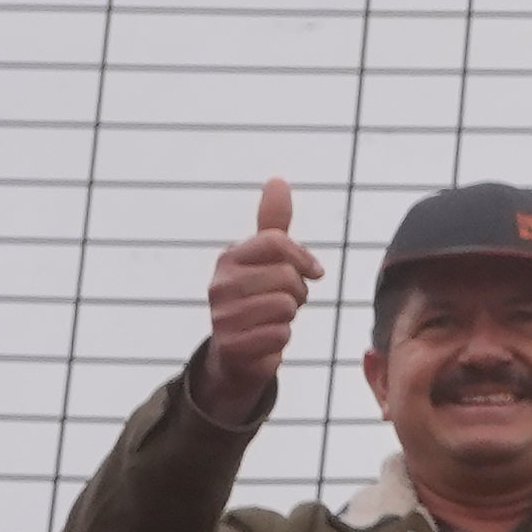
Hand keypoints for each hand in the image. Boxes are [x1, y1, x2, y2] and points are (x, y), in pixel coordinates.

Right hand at [198, 177, 321, 425]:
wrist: (238, 352)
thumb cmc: (258, 298)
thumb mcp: (266, 259)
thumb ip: (273, 222)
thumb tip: (277, 180)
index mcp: (229, 257)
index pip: (277, 242)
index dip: (304, 258)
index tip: (312, 271)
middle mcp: (219, 283)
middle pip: (287, 276)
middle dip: (298, 292)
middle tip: (285, 301)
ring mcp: (221, 315)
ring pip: (286, 305)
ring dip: (290, 316)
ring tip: (273, 319)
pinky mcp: (231, 345)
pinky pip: (281, 335)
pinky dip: (282, 339)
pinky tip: (267, 339)